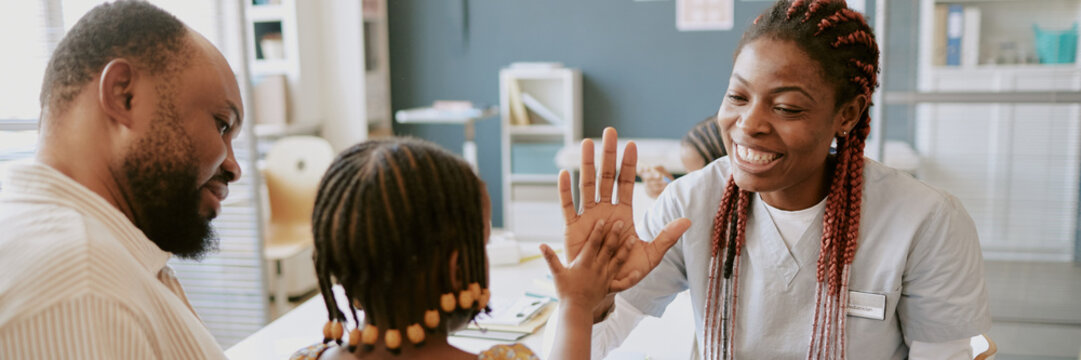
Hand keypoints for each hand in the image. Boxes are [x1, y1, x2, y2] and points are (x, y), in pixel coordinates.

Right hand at [540, 219, 633, 307]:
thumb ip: (550, 258)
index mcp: (584, 263)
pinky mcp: (609, 287)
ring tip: (633, 239)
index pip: (592, 244)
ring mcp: (605, 278)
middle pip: (607, 249)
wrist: (575, 310)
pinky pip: (622, 283)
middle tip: (621, 223)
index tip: (602, 221)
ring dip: (625, 250)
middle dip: (614, 235)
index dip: (597, 232)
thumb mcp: (557, 273)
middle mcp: (597, 268)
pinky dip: (630, 278)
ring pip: (617, 261)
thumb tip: (540, 244)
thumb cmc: (565, 291)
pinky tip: (638, 271)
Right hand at [559, 127, 690, 293]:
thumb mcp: (651, 255)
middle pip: (606, 177)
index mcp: (623, 213)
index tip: (632, 145)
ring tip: (587, 143)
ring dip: (587, 164)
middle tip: (610, 131)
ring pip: (587, 185)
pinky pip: (567, 207)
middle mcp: (605, 210)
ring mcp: (588, 217)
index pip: (626, 184)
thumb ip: (667, 237)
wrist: (604, 290)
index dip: (629, 165)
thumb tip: (688, 220)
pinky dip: (565, 191)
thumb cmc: (626, 272)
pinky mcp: (572, 228)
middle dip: (608, 155)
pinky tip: (565, 173)